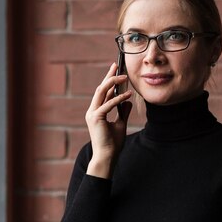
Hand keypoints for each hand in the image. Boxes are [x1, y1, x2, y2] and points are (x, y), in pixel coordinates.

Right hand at [84, 63, 132, 177]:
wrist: (108, 156)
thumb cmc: (113, 143)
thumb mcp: (121, 124)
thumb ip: (123, 112)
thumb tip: (128, 102)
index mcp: (97, 111)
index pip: (103, 92)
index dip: (108, 80)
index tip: (115, 69)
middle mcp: (92, 111)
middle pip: (100, 88)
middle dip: (109, 76)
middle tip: (117, 65)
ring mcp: (93, 114)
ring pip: (101, 92)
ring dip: (113, 83)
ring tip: (125, 77)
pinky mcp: (96, 118)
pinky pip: (108, 105)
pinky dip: (118, 99)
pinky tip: (128, 95)